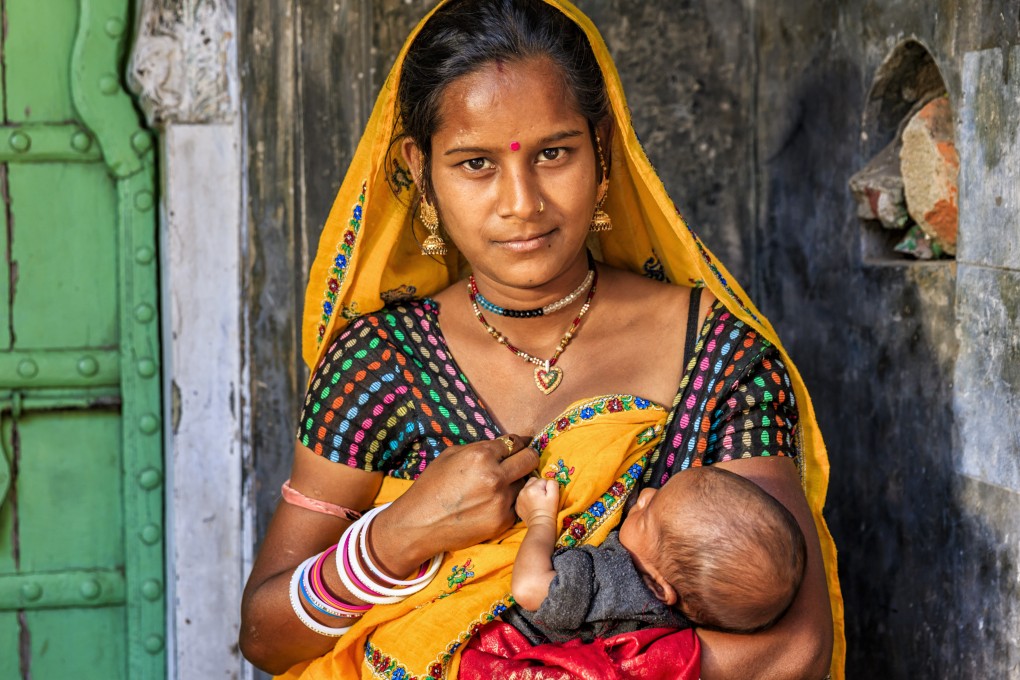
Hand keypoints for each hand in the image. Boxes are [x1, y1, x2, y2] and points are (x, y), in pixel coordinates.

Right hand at [371, 434, 538, 572]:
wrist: (419, 524)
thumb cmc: (431, 486)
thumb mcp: (451, 455)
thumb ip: (479, 448)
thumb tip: (502, 446)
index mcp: (481, 455)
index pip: (515, 442)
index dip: (518, 443)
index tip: (520, 445)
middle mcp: (495, 476)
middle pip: (530, 459)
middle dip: (527, 457)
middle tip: (521, 460)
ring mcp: (501, 500)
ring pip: (524, 483)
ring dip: (516, 481)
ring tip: (499, 485)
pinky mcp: (502, 521)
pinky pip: (515, 504)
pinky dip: (508, 502)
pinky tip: (492, 502)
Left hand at [516, 477, 558, 526]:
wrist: (540, 524)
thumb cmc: (549, 510)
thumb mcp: (554, 496)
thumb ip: (552, 484)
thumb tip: (548, 481)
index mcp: (532, 488)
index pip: (542, 480)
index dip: (547, 487)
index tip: (548, 495)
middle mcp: (523, 491)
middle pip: (533, 481)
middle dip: (538, 486)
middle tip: (542, 497)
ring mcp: (519, 498)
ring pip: (527, 488)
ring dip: (532, 492)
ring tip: (537, 501)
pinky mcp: (517, 505)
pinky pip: (523, 496)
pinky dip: (527, 498)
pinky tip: (532, 505)